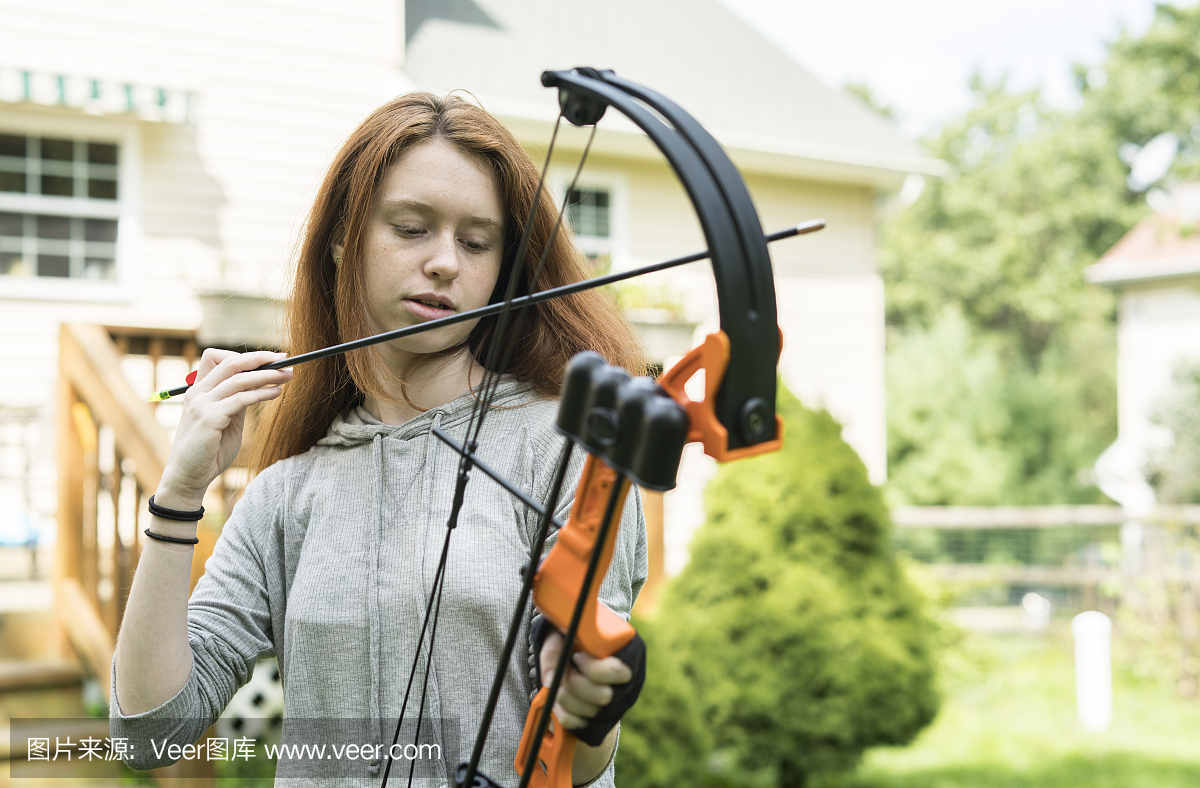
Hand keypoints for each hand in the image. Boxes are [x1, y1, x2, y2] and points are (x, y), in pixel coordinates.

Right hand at [157, 349, 291, 508]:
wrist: (188, 477)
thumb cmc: (208, 451)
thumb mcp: (225, 420)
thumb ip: (236, 402)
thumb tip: (258, 385)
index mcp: (198, 390)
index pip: (217, 358)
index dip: (244, 356)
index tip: (269, 359)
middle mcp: (197, 393)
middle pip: (231, 363)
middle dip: (260, 358)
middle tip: (285, 359)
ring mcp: (202, 404)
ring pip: (239, 379)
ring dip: (268, 375)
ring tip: (287, 375)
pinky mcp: (210, 418)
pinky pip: (241, 399)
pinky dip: (262, 393)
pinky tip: (276, 393)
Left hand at [537, 629, 632, 732]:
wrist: (574, 652)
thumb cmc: (574, 639)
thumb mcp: (564, 635)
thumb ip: (556, 651)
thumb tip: (552, 679)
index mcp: (630, 654)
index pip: (618, 672)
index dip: (592, 668)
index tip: (576, 656)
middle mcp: (630, 683)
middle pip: (605, 697)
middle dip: (575, 684)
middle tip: (563, 671)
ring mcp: (619, 704)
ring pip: (592, 713)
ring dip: (566, 698)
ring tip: (558, 682)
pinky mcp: (603, 721)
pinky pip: (581, 725)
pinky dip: (564, 714)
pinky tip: (557, 700)